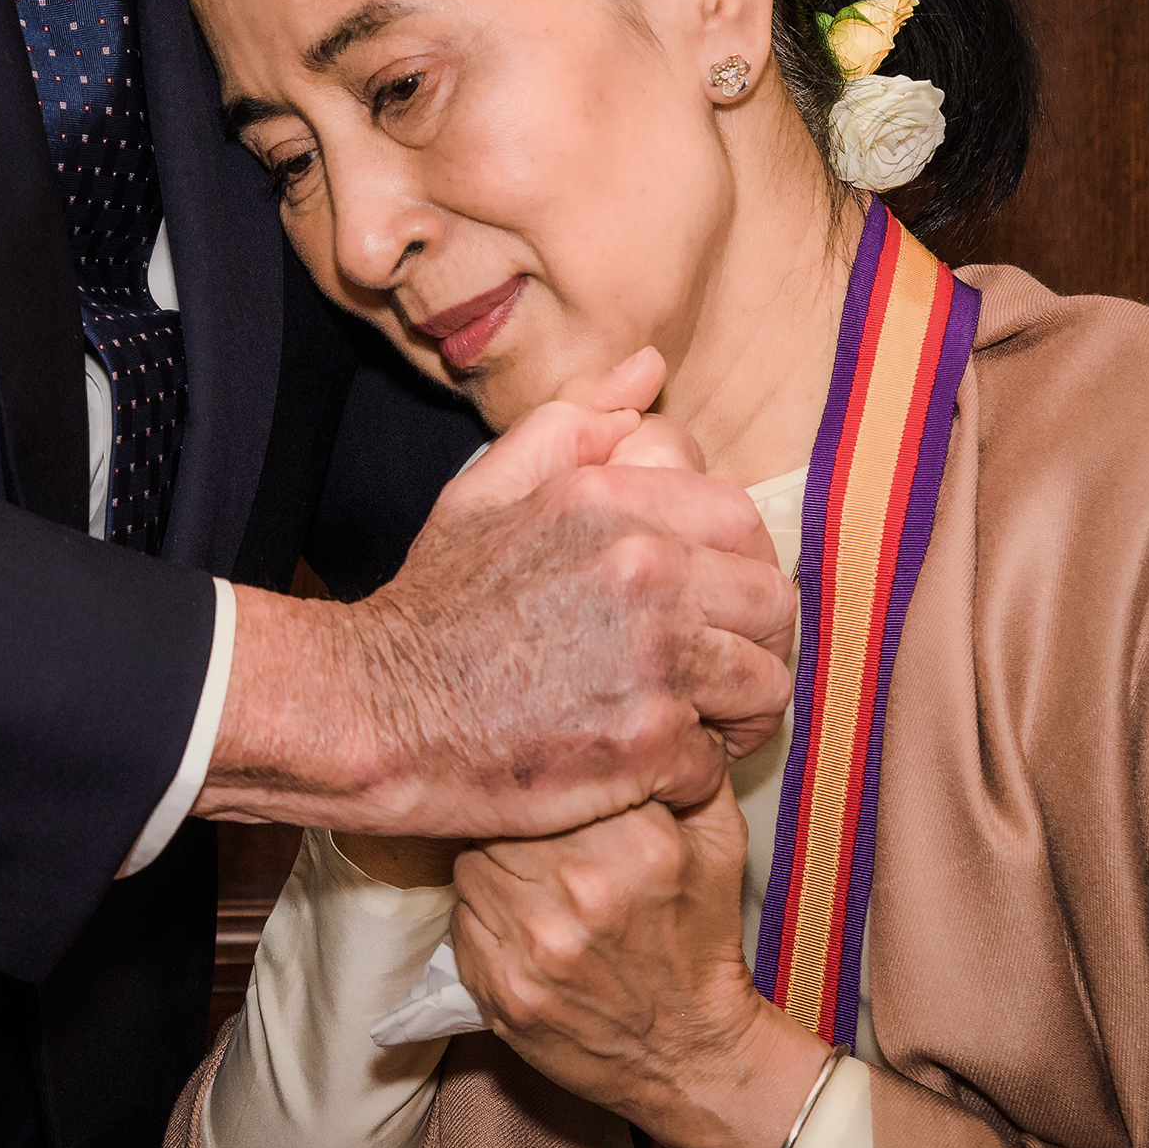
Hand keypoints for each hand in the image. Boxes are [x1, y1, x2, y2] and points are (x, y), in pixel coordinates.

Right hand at [201, 349, 794, 837]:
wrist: (376, 710)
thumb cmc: (435, 604)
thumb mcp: (486, 489)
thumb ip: (573, 423)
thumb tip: (649, 371)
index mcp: (609, 499)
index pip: (741, 520)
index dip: (734, 567)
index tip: (705, 602)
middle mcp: (642, 569)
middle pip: (772, 604)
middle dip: (749, 639)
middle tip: (709, 671)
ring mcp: (651, 659)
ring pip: (765, 686)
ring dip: (733, 713)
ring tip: (690, 724)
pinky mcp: (646, 745)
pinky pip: (717, 763)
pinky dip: (686, 776)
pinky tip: (644, 769)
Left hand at [448, 782, 828, 1147]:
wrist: (691, 1053)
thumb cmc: (700, 937)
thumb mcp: (718, 840)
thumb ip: (685, 765)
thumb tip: (636, 704)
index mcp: (637, 844)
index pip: (547, 774)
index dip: (538, 774)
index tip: (542, 780)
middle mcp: (580, 891)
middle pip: (499, 814)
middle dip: (510, 817)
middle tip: (531, 830)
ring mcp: (535, 946)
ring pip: (469, 864)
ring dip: (490, 865)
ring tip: (528, 878)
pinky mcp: (500, 991)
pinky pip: (459, 921)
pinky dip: (480, 917)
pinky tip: (519, 924)